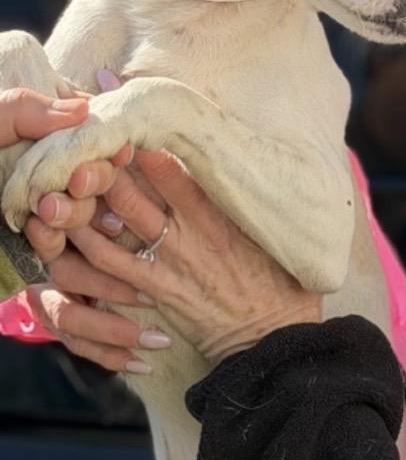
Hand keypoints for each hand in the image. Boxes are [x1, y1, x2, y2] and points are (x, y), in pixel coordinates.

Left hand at [1, 88, 131, 259]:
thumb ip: (26, 109)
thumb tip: (84, 109)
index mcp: (46, 136)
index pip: (96, 139)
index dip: (110, 146)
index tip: (114, 150)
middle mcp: (52, 173)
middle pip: (100, 179)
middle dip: (94, 182)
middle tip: (74, 182)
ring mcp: (44, 209)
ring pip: (87, 216)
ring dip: (73, 213)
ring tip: (45, 211)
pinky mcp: (32, 243)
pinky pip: (62, 250)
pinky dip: (53, 241)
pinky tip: (34, 230)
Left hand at [60, 150, 320, 364]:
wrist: (272, 337)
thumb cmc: (283, 283)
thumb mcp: (277, 231)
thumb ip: (256, 200)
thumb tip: (255, 163)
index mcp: (220, 211)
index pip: (172, 167)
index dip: (143, 142)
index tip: (126, 122)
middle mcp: (189, 231)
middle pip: (132, 189)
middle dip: (103, 167)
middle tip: (83, 148)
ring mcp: (169, 261)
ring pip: (113, 221)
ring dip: (86, 202)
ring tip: (68, 181)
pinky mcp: (156, 289)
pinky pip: (109, 264)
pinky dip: (86, 244)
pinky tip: (69, 229)